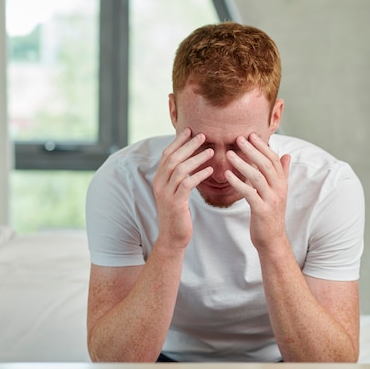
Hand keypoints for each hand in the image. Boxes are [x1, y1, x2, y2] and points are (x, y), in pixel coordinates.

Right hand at [153, 128, 213, 247]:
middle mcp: (159, 184)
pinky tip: (210, 170)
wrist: (171, 238)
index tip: (189, 130)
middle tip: (202, 135)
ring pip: (179, 169)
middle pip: (172, 158)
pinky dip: (199, 175)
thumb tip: (188, 162)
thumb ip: (178, 178)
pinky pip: (187, 184)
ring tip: (210, 151)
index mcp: (158, 179)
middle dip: (187, 145)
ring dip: (196, 158)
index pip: (166, 155)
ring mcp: (166, 193)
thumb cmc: (177, 215)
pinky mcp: (175, 203)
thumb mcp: (174, 193)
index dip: (177, 142)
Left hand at [225, 133, 290, 252]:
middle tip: (239, 138)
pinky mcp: (262, 210)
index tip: (251, 134)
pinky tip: (227, 175)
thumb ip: (282, 173)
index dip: (263, 146)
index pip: (274, 159)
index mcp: (282, 183)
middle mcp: (279, 189)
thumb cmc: (270, 214)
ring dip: (243, 163)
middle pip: (266, 165)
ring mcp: (271, 200)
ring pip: (258, 177)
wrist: (272, 239)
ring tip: (229, 154)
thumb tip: (287, 155)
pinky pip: (249, 193)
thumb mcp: (278, 192)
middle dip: (253, 150)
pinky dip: (238, 183)